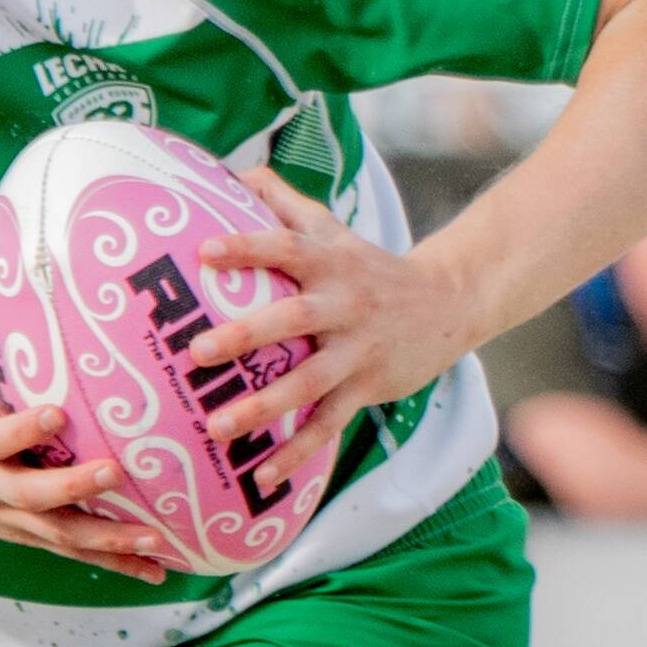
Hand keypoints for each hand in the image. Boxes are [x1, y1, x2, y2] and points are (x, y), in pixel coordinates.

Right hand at [0, 261, 168, 579]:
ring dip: (110, 540)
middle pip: (33, 495)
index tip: (56, 414)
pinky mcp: (31, 536)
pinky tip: (160, 569)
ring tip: (157, 540)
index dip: (23, 429)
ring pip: (62, 535)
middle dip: (74, 489)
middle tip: (117, 473)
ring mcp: (13, 517)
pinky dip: (117, 564)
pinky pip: (77, 553)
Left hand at [195, 167, 476, 485]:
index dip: (247, 247)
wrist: (449, 303)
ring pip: (307, 383)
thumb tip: (232, 169)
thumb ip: (283, 200)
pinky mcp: (367, 388)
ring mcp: (356, 350)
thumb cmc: (369, 265)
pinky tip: (261, 477)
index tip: (204, 253)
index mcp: (329, 262)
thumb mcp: (333, 227)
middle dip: (246, 336)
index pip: (284, 248)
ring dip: (263, 407)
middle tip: (198, 352)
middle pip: (291, 318)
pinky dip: (296, 453)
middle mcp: (343, 304)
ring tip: (217, 427)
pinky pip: (328, 425)